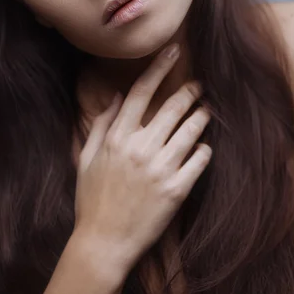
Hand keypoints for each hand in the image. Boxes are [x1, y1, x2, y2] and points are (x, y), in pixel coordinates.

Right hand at [73, 44, 211, 274]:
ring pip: (191, 130)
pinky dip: (205, 150)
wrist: (103, 242)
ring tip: (208, 110)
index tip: (173, 51)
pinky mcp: (176, 190)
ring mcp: (160, 169)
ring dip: (203, 116)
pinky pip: (200, 161)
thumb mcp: (85, 158)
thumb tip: (117, 97)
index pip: (142, 91)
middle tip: (200, 86)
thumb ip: (101, 124)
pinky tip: (204, 147)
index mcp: (117, 137)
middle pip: (173, 106)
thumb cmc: (91, 200)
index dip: (159, 67)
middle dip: (190, 91)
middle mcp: (140, 148)